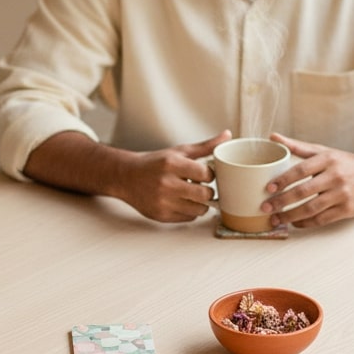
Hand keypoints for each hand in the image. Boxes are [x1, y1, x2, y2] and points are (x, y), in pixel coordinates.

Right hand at [112, 131, 228, 222]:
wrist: (126, 177)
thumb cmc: (155, 163)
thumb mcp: (179, 151)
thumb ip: (205, 146)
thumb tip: (227, 135)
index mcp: (172, 164)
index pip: (205, 174)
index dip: (209, 175)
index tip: (204, 174)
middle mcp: (166, 183)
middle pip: (204, 195)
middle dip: (207, 191)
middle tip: (201, 186)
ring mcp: (163, 201)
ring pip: (198, 210)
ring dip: (200, 203)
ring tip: (192, 195)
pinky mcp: (160, 216)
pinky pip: (187, 218)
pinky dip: (189, 212)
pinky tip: (181, 202)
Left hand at [261, 133, 353, 227]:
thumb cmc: (346, 163)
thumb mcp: (324, 151)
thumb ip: (298, 147)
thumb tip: (272, 137)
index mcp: (328, 159)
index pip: (301, 169)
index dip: (283, 179)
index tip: (268, 187)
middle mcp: (336, 176)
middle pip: (304, 191)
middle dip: (282, 201)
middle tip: (265, 207)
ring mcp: (343, 194)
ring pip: (312, 208)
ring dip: (290, 215)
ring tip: (276, 218)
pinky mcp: (348, 209)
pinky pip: (322, 219)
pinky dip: (306, 223)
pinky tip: (295, 222)